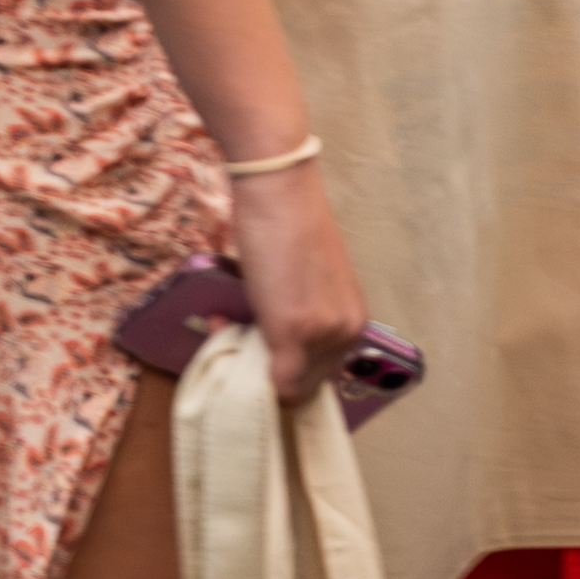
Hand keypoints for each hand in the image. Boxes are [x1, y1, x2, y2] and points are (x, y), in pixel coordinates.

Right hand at [228, 153, 372, 404]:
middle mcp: (347, 332)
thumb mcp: (311, 283)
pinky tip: (224, 323)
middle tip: (237, 328)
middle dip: (267, 368)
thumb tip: (281, 349)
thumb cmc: (291, 227)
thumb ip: (307, 320)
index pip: (322, 374)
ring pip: (286, 385)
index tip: (258, 339)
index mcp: (355, 320)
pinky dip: (246, 368)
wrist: (281, 193)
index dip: (286, 365)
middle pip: (306, 385)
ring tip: (229, 319)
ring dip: (252, 363)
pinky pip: (274, 382)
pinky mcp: (295, 333)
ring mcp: (323, 335)